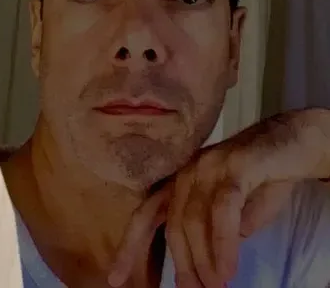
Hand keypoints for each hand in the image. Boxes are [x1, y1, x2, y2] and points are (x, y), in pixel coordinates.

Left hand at [107, 154, 294, 287]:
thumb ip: (216, 233)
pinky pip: (222, 209)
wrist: (300, 141)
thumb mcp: (235, 214)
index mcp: (179, 183)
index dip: (129, 247)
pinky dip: (222, 243)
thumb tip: (208, 262)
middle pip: (171, 224)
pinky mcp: (234, 164)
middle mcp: (186, 172)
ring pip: (193, 220)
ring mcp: (207, 165)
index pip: (145, 216)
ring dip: (204, 259)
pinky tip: (226, 268)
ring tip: (214, 285)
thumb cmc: (265, 180)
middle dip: (181, 263)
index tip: (115, 278)